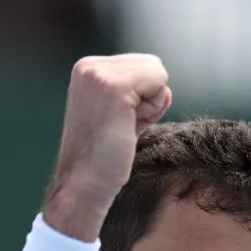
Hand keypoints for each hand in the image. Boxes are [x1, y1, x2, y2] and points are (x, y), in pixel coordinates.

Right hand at [44, 54, 171, 239]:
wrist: (84, 185)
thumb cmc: (103, 160)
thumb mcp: (121, 118)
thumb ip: (141, 98)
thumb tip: (166, 91)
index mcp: (87, 70)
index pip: (141, 66)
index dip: (141, 99)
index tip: (117, 124)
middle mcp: (88, 66)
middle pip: (152, 65)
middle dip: (147, 99)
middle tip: (121, 128)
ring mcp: (98, 74)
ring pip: (157, 72)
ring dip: (150, 105)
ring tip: (123, 128)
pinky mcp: (113, 87)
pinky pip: (159, 81)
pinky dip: (153, 109)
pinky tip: (129, 127)